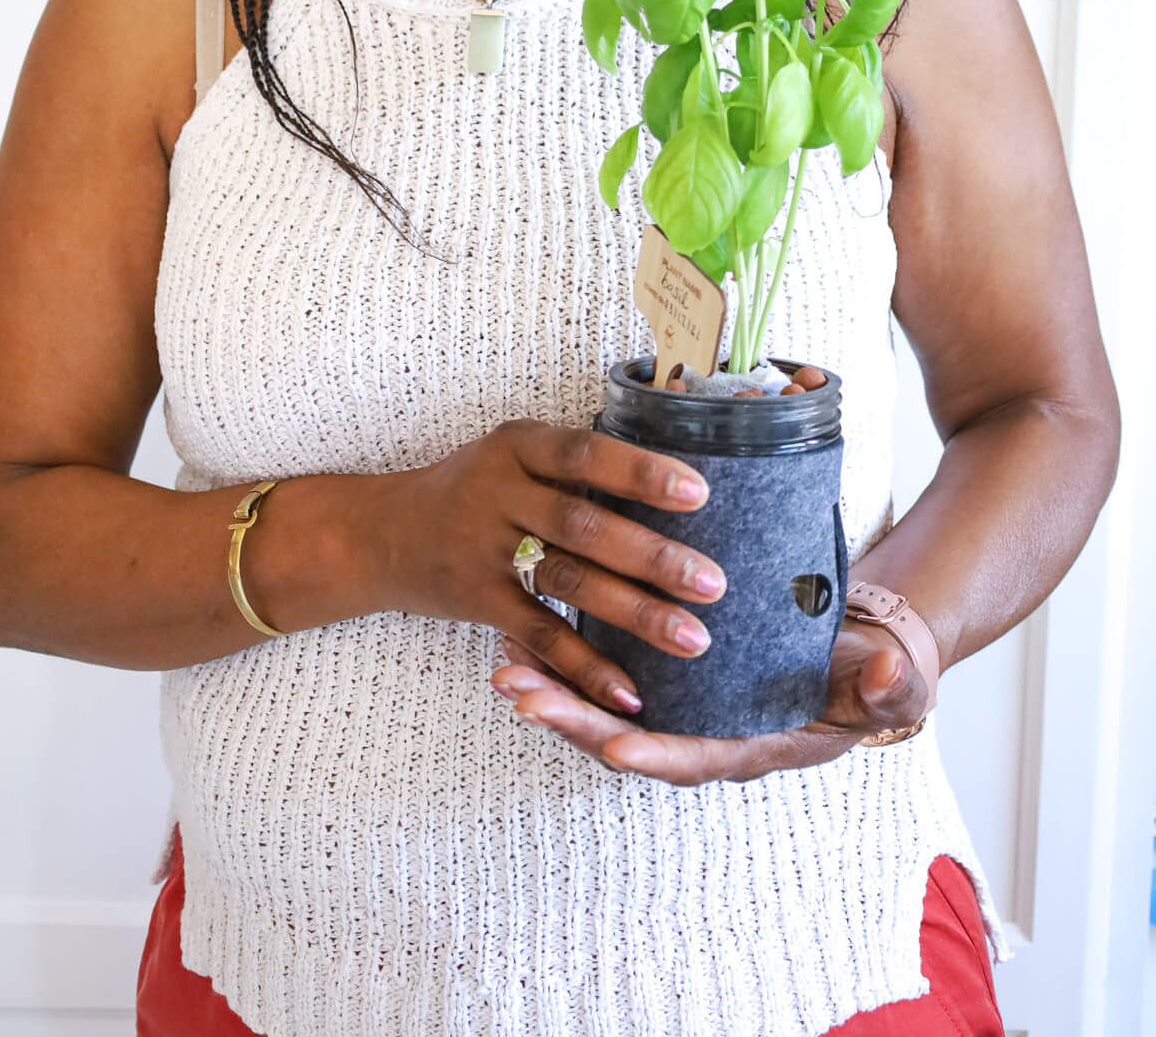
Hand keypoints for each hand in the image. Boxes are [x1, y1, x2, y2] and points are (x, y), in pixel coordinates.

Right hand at [374, 420, 725, 713]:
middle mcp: (498, 493)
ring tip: (694, 638)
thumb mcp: (513, 453)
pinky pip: (538, 635)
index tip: (699, 494)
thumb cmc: (472, 488)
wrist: (382, 532)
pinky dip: (584, 665)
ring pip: (567, 581)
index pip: (583, 453)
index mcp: (517, 446)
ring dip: (634, 612)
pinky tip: (630, 691)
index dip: (639, 473)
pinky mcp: (476, 600)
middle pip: (582, 524)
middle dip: (652, 556)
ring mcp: (483, 548)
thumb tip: (677, 451)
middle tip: (714, 583)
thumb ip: (577, 461)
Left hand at [489, 618, 927, 782]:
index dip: (653, 753)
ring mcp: (678, 705)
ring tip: (501, 667)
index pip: (695, 757)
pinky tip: (520, 632)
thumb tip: (888, 681)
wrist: (858, 646)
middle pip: (628, 736)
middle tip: (520, 694)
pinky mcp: (663, 673)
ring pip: (604, 707)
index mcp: (753, 746)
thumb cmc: (873, 670)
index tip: (611, 746)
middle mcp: (705, 734)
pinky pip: (604, 673)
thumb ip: (889, 686)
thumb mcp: (890, 679)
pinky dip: (562, 656)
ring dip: (552, 689)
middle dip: (572, 718)